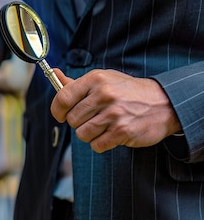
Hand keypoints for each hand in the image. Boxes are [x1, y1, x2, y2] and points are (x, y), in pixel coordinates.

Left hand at [50, 68, 182, 152]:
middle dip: (79, 122)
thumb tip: (55, 74)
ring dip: (90, 134)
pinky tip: (112, 133)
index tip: (60, 115)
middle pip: (72, 119)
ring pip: (82, 134)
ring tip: (104, 126)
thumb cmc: (128, 91)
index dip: (57, 110)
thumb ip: (76, 83)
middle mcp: (104, 95)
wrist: (165, 102)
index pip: (63, 98)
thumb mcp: (103, 80)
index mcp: (96, 80)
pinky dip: (101, 143)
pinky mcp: (122, 131)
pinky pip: (97, 145)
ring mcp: (114, 114)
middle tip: (93, 118)